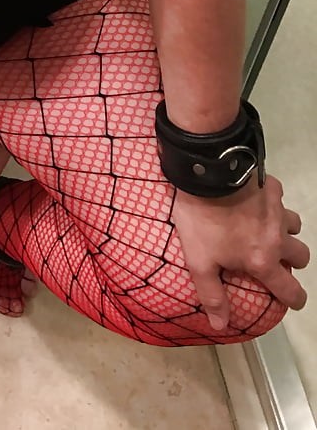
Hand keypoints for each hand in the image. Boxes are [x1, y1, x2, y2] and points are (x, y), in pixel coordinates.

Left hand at [172, 175, 308, 332]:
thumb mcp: (200, 261)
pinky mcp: (272, 188)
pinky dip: (272, 203)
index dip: (295, 299)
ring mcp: (278, 210)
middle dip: (293, 261)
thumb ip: (212, 294)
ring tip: (266, 229)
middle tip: (275, 259)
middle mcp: (277, 238)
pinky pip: (279, 199)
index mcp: (263, 260)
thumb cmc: (203, 220)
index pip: (290, 290)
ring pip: (294, 226)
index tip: (293, 300)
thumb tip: (221, 325)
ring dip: (285, 231)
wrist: (208, 174)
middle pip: (301, 256)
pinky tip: (255, 200)